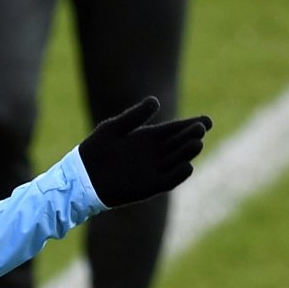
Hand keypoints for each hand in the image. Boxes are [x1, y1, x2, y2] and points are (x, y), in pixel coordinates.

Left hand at [78, 97, 211, 207]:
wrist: (81, 178)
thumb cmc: (94, 151)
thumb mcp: (113, 129)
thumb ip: (134, 116)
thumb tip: (156, 100)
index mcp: (147, 137)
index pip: (175, 129)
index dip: (192, 124)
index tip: (207, 120)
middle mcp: (154, 153)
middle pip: (179, 143)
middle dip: (191, 135)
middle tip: (200, 128)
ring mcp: (153, 170)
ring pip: (177, 160)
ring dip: (188, 153)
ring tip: (197, 142)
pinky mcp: (150, 187)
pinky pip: (169, 181)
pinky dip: (179, 175)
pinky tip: (187, 166)